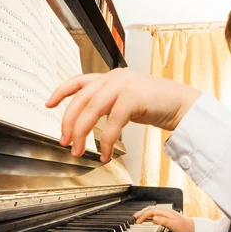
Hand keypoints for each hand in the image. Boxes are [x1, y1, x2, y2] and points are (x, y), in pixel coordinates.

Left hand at [46, 68, 200, 161]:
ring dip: (83, 133)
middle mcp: (114, 78)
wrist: (182, 104)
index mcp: (110, 77)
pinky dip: (107, 141)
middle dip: (69, 122)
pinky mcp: (134, 97)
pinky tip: (106, 154)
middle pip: (81, 99)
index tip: (48, 104)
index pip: (79, 80)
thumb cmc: (155, 104)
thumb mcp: (126, 100)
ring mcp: (124, 85)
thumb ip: (108, 104)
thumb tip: (86, 120)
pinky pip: (113, 122)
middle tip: (65, 142)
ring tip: (79, 151)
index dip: (61, 91)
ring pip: (93, 109)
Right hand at [134, 206, 194, 231]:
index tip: (137, 221)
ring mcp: (165, 213)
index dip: (143, 216)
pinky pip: (155, 213)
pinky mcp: (166, 216)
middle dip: (141, 213)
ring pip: (152, 211)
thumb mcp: (173, 225)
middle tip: (134, 217)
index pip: (151, 211)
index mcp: (165, 212)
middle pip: (150, 209)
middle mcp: (165, 211)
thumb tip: (154, 218)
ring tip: (138, 216)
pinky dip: (149, 215)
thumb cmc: (183, 227)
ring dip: (144, 213)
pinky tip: (148, 218)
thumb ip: (163, 221)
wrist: (191, 228)